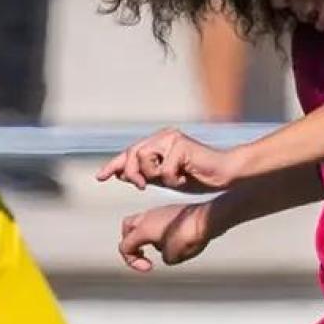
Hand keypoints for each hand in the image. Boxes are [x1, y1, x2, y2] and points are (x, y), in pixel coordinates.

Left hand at [97, 127, 240, 192]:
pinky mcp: (181, 145)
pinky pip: (163, 169)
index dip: (114, 164)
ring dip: (155, 176)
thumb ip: (145, 174)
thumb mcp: (165, 178)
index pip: (130, 152)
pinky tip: (185, 177)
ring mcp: (172, 138)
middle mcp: (164, 136)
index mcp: (159, 142)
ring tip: (173, 180)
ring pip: (144, 159)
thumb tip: (121, 173)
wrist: (224, 175)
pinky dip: (172, 179)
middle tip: (140, 186)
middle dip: (132, 173)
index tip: (100, 178)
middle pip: (133, 154)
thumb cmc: (198, 177)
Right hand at [118, 202, 213, 272]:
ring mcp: (161, 212)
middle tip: (141, 255)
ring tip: (162, 249)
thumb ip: (164, 257)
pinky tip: (174, 242)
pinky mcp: (174, 212)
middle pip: (128, 228)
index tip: (149, 267)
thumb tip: (168, 252)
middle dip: (131, 244)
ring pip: (144, 223)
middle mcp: (149, 217)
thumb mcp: (172, 256)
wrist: (209, 219)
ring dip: (148, 238)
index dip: (132, 262)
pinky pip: (159, 222)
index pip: (124, 246)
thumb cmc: (190, 235)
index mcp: (143, 228)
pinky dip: (160, 233)